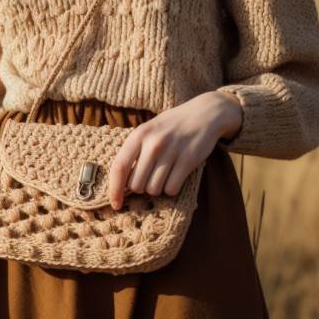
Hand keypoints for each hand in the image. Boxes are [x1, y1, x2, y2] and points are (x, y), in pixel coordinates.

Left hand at [109, 91, 241, 208]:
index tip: (115, 204)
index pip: (119, 167)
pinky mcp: (188, 160)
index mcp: (138, 135)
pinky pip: (171, 189)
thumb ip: (133, 153)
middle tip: (150, 177)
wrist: (204, 114)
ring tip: (164, 174)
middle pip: (136, 184)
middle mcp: (153, 143)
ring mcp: (171, 152)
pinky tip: (175, 176)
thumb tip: (122, 185)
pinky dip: (171, 188)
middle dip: (141, 188)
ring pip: (154, 189)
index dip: (114, 189)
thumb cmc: (170, 126)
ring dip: (157, 188)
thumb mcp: (148, 131)